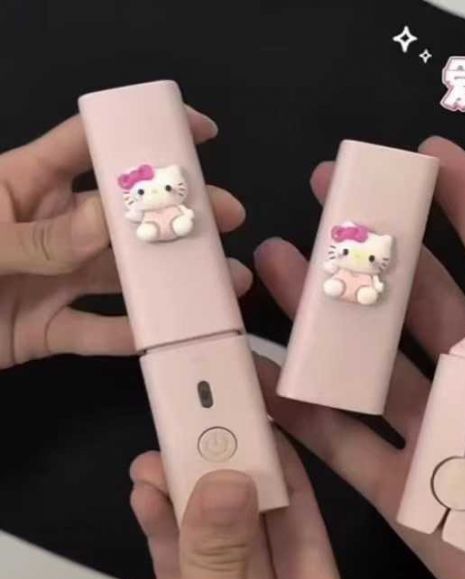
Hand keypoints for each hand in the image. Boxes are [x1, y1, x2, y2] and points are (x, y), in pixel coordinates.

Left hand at [0, 109, 244, 368]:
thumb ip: (40, 237)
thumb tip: (111, 221)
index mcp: (21, 183)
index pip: (89, 145)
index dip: (142, 134)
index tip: (196, 134)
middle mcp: (48, 228)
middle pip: (123, 216)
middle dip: (176, 215)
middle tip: (224, 218)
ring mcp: (51, 280)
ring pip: (122, 278)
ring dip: (170, 281)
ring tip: (219, 283)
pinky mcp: (47, 330)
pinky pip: (97, 332)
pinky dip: (130, 337)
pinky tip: (165, 336)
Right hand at [98, 436, 362, 578]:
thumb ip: (221, 561)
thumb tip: (227, 480)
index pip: (310, 541)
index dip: (286, 483)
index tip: (266, 432)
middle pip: (258, 538)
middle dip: (227, 487)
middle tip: (206, 432)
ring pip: (216, 548)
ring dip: (187, 505)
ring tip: (162, 458)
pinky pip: (181, 569)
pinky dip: (164, 533)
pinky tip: (149, 496)